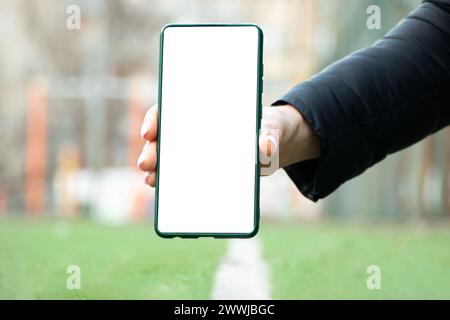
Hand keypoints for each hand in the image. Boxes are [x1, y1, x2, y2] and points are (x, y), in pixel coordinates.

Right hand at [138, 104, 319, 186]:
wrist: (278, 143)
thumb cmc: (272, 128)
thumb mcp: (274, 129)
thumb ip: (270, 137)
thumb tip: (266, 148)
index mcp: (207, 112)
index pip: (171, 110)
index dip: (155, 119)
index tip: (149, 132)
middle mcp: (197, 131)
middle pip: (165, 137)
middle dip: (152, 150)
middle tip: (147, 164)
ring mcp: (198, 151)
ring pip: (169, 158)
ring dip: (157, 169)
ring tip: (152, 180)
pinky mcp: (205, 169)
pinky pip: (182, 175)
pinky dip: (171, 182)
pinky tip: (164, 191)